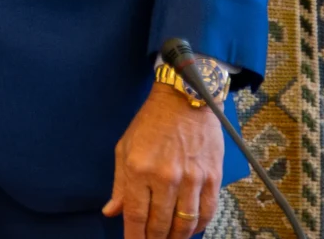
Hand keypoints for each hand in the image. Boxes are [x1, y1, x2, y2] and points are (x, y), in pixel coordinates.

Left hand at [103, 84, 222, 238]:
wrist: (185, 99)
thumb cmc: (150, 123)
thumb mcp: (125, 148)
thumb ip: (119, 184)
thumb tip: (111, 213)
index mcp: (139, 169)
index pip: (136, 216)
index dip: (134, 237)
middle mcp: (165, 177)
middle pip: (161, 224)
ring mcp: (192, 179)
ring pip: (185, 224)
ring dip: (177, 238)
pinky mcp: (212, 178)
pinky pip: (206, 212)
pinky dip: (198, 226)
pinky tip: (190, 229)